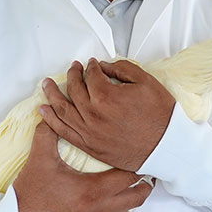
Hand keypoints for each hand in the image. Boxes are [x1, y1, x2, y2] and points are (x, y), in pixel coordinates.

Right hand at [14, 121, 152, 211]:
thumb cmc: (29, 196)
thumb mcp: (39, 161)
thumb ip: (47, 135)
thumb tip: (49, 116)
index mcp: (93, 189)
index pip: (130, 177)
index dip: (137, 167)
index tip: (137, 159)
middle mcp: (99, 210)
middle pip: (137, 198)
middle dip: (143, 186)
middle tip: (142, 175)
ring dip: (129, 202)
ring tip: (125, 190)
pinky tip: (102, 207)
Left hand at [40, 58, 175, 171]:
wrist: (166, 146)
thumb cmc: (160, 116)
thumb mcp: (146, 82)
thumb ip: (122, 69)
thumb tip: (105, 66)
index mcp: (106, 96)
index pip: (91, 76)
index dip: (91, 67)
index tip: (92, 64)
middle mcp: (93, 114)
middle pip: (74, 89)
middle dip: (73, 75)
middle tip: (73, 68)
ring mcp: (89, 132)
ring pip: (62, 109)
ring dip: (52, 94)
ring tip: (46, 84)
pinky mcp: (89, 145)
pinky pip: (63, 131)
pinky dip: (51, 120)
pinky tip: (45, 111)